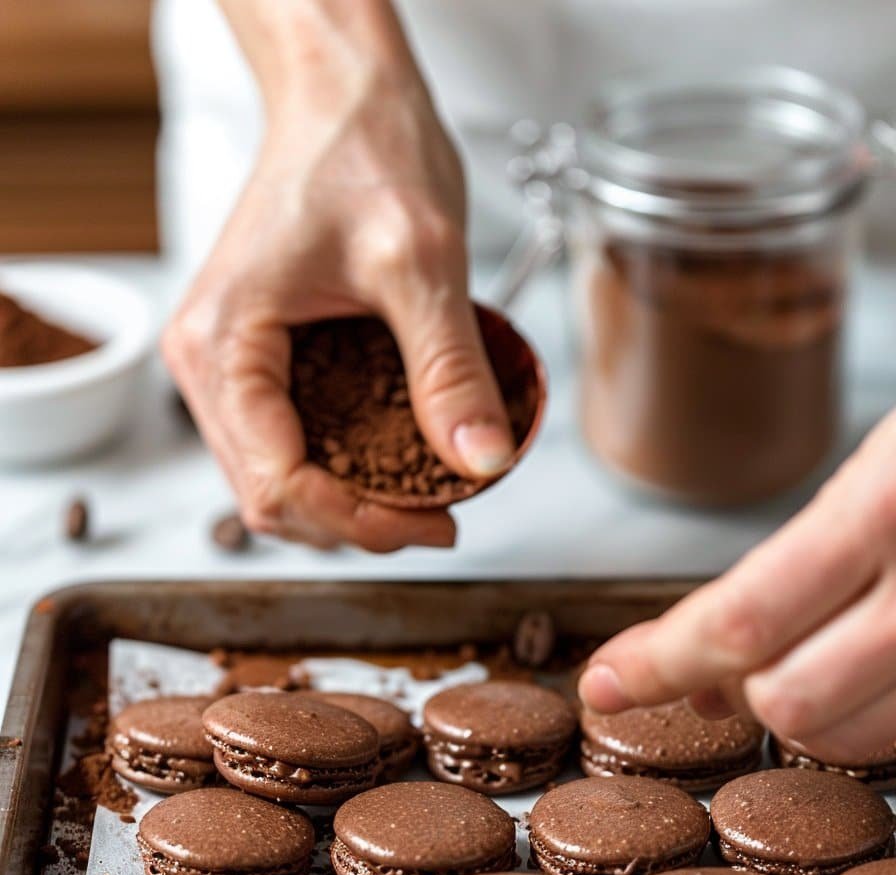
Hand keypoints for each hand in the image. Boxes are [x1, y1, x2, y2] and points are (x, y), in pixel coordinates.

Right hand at [162, 0, 514, 551]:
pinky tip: (396, 463)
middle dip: (356, 523)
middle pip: (269, 499)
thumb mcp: (422, 260)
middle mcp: (208, 364)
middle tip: (439, 518)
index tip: (433, 521)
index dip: (356, 521)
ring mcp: (226, 366)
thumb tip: (480, 461)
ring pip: (276, 482)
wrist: (341, 93)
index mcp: (225, 344)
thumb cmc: (363, 147)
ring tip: (425, 497)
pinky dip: (341, 469)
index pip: (276, 484)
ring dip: (348, 505)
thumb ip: (448, 367)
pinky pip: (288, 444)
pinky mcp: (254, 361)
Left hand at [579, 412, 895, 761]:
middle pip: (794, 700)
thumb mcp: (881, 468)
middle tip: (736, 665)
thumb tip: (700, 678)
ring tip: (809, 661)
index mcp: (891, 498)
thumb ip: (788, 571)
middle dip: (751, 693)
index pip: (746, 615)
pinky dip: (874, 720)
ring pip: (857, 739)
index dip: (659, 661)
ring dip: (812, 716)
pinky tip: (867, 673)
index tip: (607, 680)